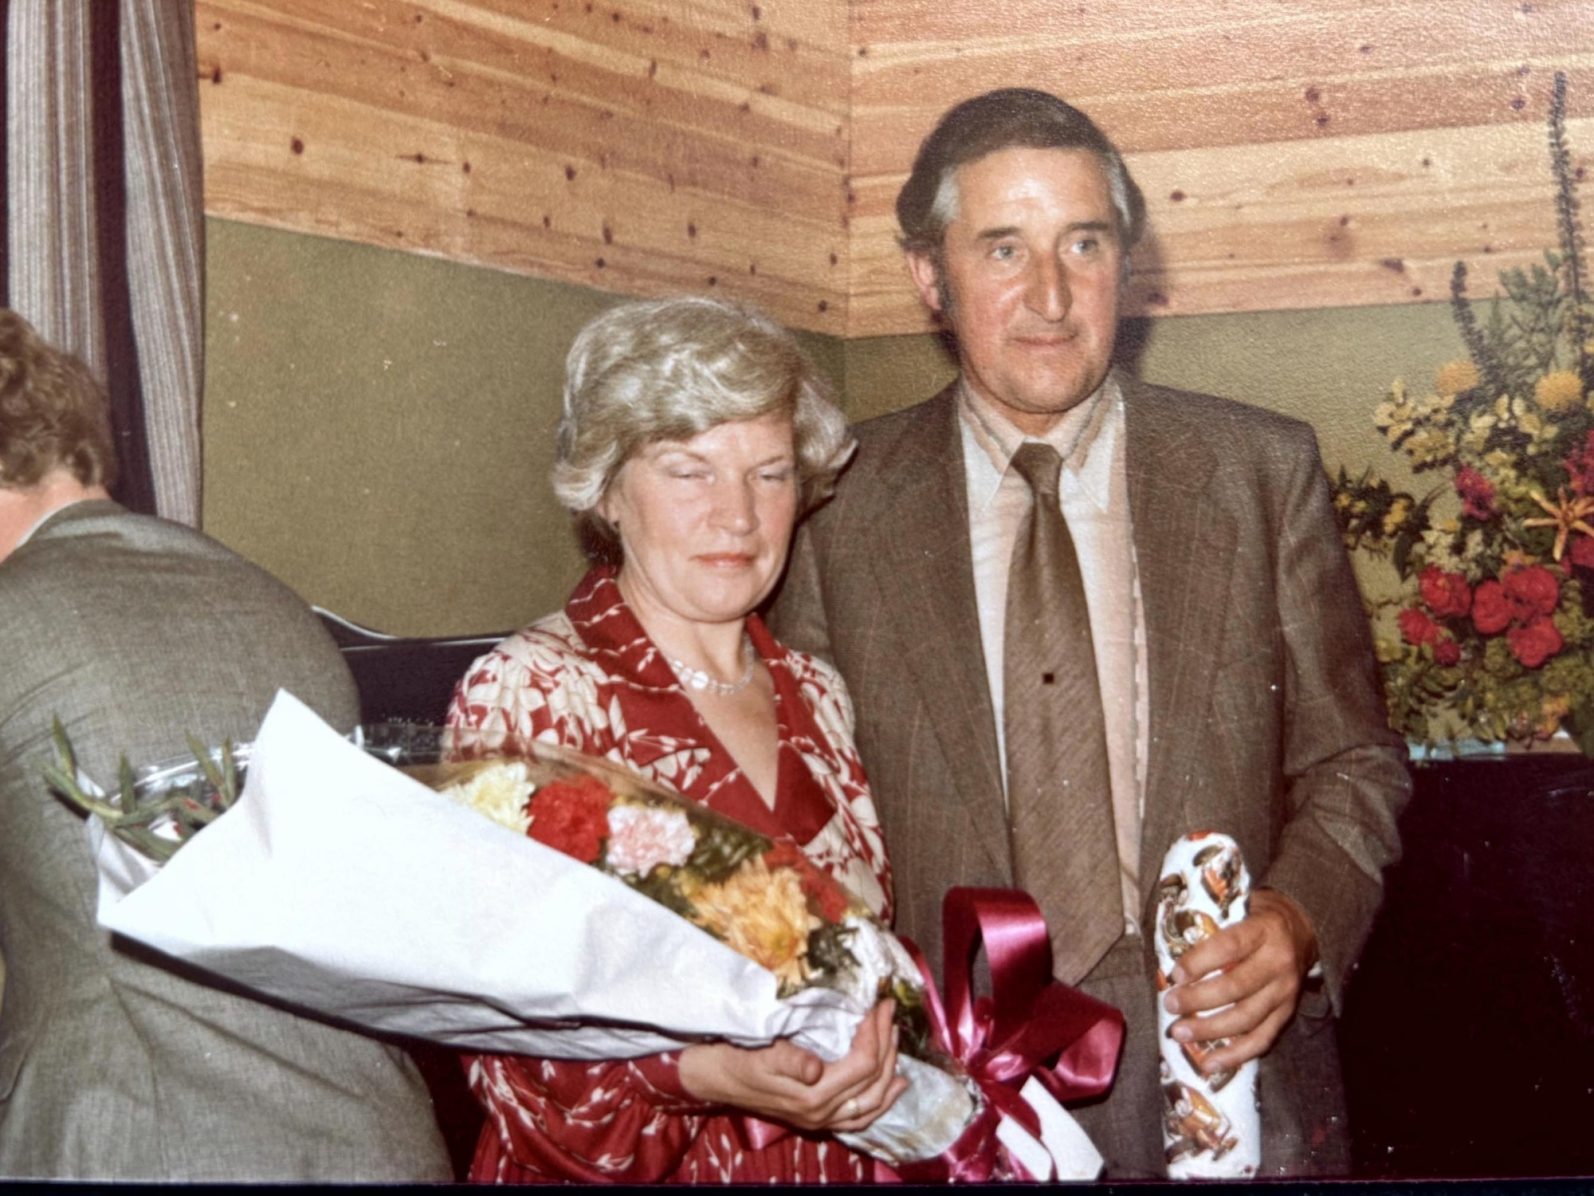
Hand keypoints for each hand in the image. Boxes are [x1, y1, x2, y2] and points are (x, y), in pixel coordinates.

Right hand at [677, 998, 907, 1132]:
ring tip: (896, 1038)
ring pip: (873, 1100)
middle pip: (873, 1080)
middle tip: (889, 1011)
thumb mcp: (761, 1053)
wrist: (714, 1078)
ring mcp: (822, 1120)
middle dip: (887, 1042)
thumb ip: (790, 1061)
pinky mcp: (819, 1119)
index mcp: (812, 1096)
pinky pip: (861, 1115)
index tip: (879, 1003)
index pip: (862, 1064)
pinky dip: (883, 1100)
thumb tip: (815, 1068)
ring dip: (890, 1068)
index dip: (876, 1032)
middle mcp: (822, 1113)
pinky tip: (896, 1086)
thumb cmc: (737, 1057)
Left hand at [1161, 887, 1317, 1074]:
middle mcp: (1278, 962)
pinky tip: (1210, 1063)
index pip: (1229, 946)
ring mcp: (1285, 991)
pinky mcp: (1287, 1013)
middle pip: (1236, 986)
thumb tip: (1167, 943)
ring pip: (1247, 1017)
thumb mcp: (1240, 906)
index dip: (1200, 962)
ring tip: (1180, 1033)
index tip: (1175, 974)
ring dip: (1211, 1030)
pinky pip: (1262, 1039)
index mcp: (1263, 930)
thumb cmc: (1258, 917)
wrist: (1303, 929)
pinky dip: (1235, 1055)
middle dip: (1199, 999)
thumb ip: (1212, 922)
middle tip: (1170, 1005)